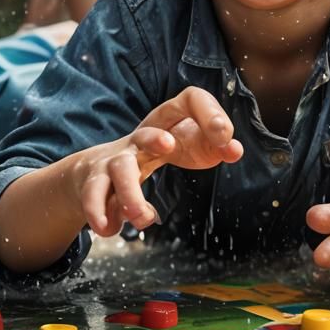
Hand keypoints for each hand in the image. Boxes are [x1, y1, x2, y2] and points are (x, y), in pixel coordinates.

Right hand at [75, 87, 242, 237]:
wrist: (97, 168)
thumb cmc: (154, 154)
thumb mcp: (187, 146)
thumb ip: (213, 147)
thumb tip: (235, 150)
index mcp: (166, 122)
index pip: (188, 100)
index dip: (208, 113)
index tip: (226, 137)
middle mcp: (138, 139)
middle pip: (145, 133)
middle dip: (154, 138)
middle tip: (169, 147)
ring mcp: (113, 161)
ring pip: (119, 171)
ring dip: (130, 194)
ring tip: (144, 218)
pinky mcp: (94, 184)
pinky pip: (94, 198)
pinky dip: (102, 214)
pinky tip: (112, 228)